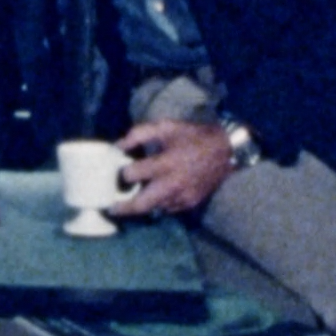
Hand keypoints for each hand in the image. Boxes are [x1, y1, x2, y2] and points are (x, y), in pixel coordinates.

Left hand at [111, 120, 234, 218]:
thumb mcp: (165, 127)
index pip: (134, 174)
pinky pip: (167, 208)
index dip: (122, 172)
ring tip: (128, 200)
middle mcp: (173, 184)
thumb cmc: (192, 136)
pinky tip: (152, 196)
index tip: (116, 170)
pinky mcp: (189, 203)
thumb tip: (117, 146)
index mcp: (166, 162)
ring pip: (153, 209)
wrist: (225, 151)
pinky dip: (157, 204)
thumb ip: (138, 134)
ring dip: (140, 206)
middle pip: (141, 204)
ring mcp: (182, 197)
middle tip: (111, 207)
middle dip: (123, 208)